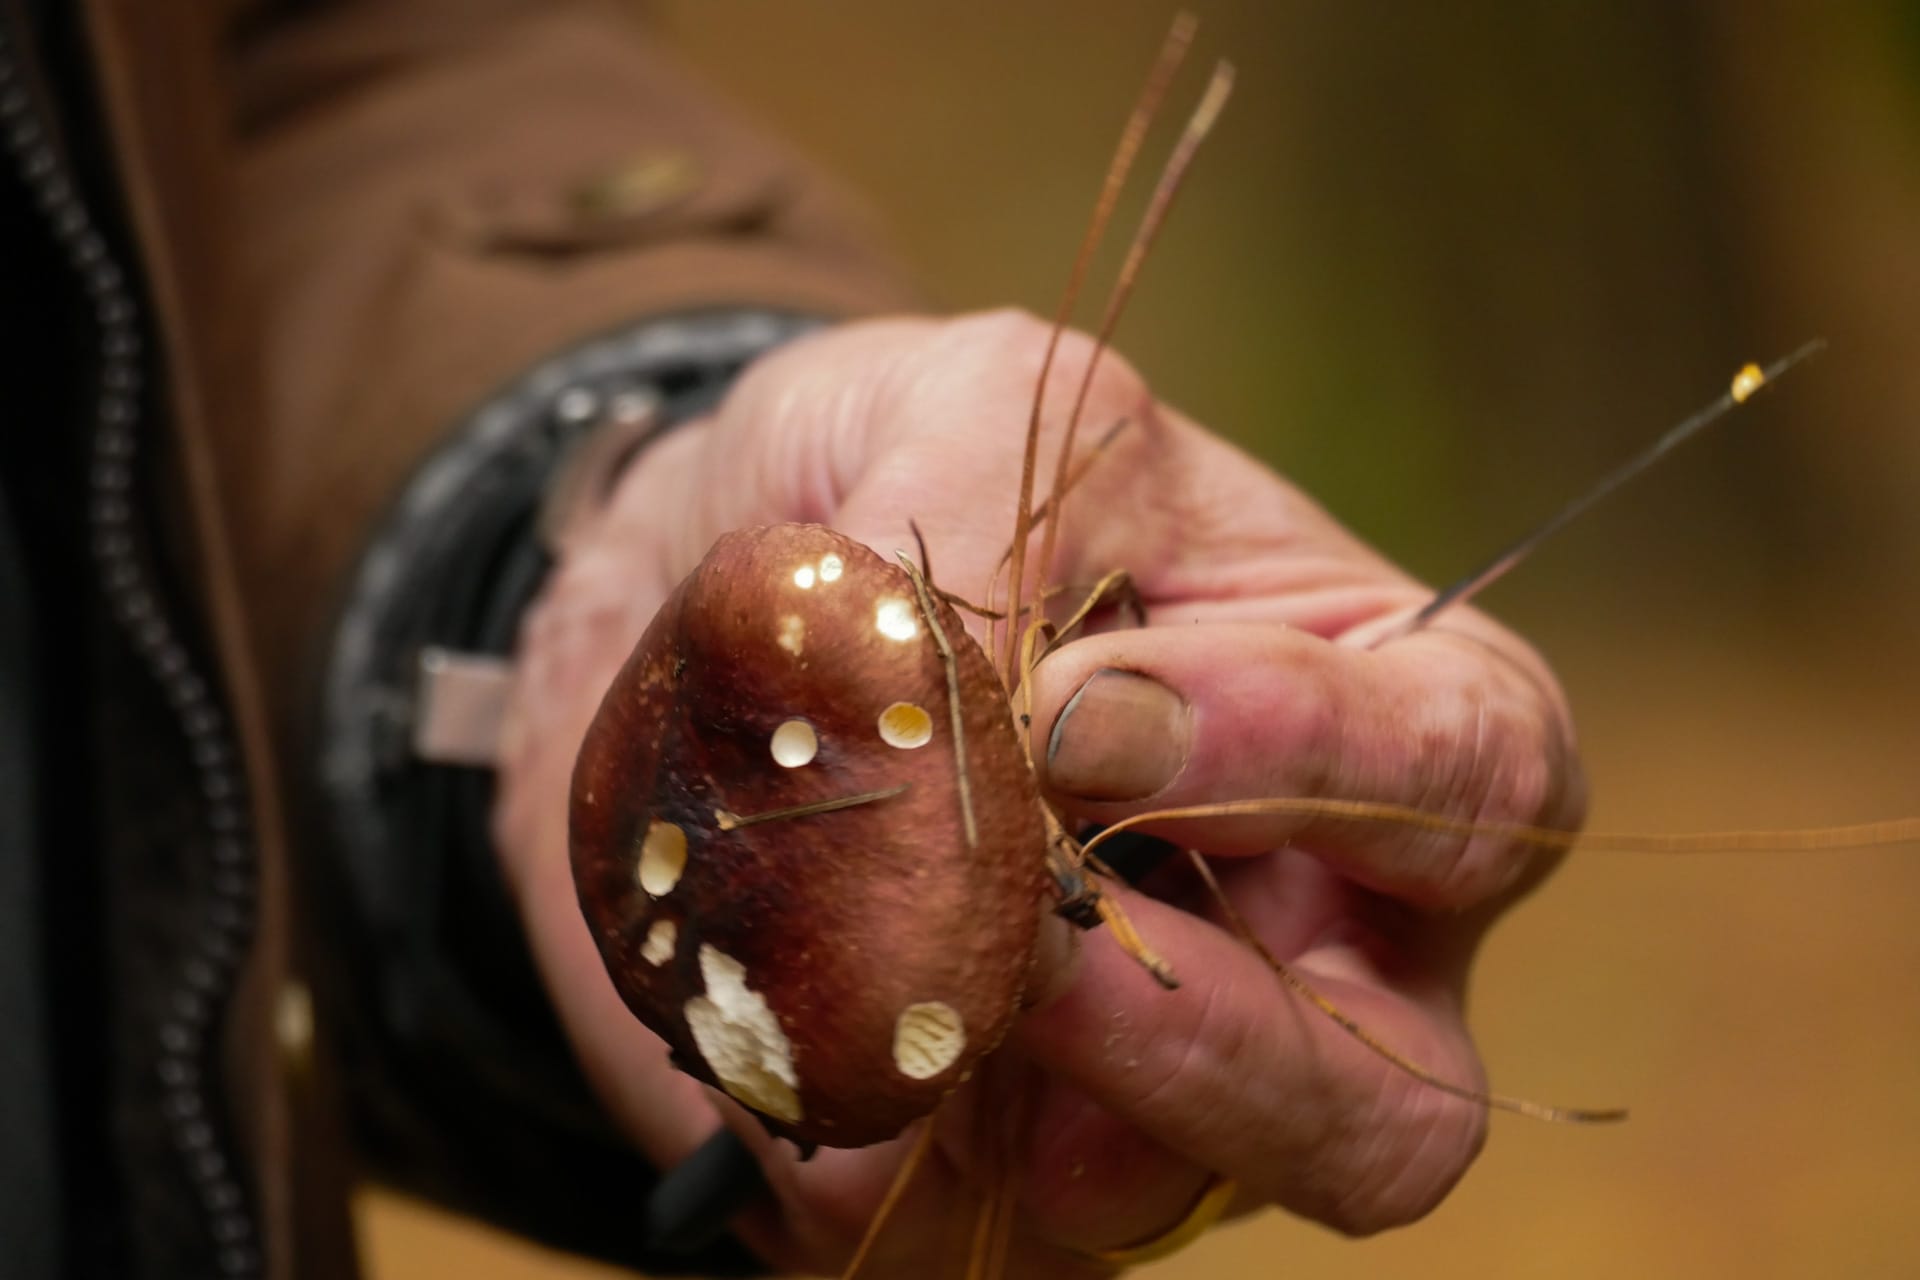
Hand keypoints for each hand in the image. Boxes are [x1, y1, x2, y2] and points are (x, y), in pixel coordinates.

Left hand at [492, 309, 1585, 1272]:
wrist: (693, 576)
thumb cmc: (897, 470)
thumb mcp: (963, 407)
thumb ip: (1012, 530)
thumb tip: (1028, 748)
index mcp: (1375, 713)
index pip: (1474, 779)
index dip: (1311, 761)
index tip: (1086, 715)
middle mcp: (1306, 936)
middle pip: (1391, 1099)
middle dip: (1220, 1043)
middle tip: (1043, 943)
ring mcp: (1145, 1079)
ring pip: (1173, 1197)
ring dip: (1025, 1108)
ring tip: (901, 981)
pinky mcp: (973, 1158)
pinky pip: (952, 1227)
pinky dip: (862, 1144)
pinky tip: (787, 1023)